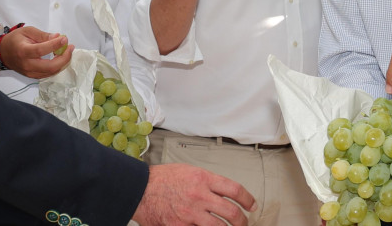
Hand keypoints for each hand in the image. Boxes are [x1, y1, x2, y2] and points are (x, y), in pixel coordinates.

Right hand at [0, 26, 71, 78]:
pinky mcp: (33, 76)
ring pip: (51, 72)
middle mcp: (27, 64)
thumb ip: (43, 35)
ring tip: (67, 51)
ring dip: (63, 62)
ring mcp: (30, 72)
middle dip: (64, 57)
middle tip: (70, 47)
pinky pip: (49, 74)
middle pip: (50, 66)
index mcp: (23, 51)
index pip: (41, 50)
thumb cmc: (14, 40)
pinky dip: (58, 66)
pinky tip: (61, 57)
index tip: (64, 39)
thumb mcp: (27, 31)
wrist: (2, 54)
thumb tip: (58, 37)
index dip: (55, 45)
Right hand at [133, 163, 255, 225]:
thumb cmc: (161, 179)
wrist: (139, 189)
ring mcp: (190, 214)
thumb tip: (223, 192)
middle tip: (244, 222)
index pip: (235, 190)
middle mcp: (199, 196)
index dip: (248, 199)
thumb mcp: (189, 171)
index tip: (252, 205)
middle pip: (232, 212)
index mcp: (203, 179)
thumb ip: (207, 182)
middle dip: (242, 221)